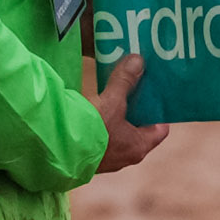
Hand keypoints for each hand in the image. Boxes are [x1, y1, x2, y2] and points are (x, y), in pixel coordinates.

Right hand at [89, 52, 170, 175]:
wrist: (59, 151)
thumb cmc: (93, 129)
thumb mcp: (112, 101)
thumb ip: (125, 81)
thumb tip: (137, 60)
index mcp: (139, 146)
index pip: (160, 130)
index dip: (158, 112)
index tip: (154, 95)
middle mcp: (126, 157)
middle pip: (139, 130)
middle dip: (136, 110)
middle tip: (134, 89)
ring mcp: (108, 159)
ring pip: (119, 134)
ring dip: (117, 117)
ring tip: (114, 95)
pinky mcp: (90, 157)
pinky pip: (102, 138)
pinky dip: (103, 124)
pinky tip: (95, 109)